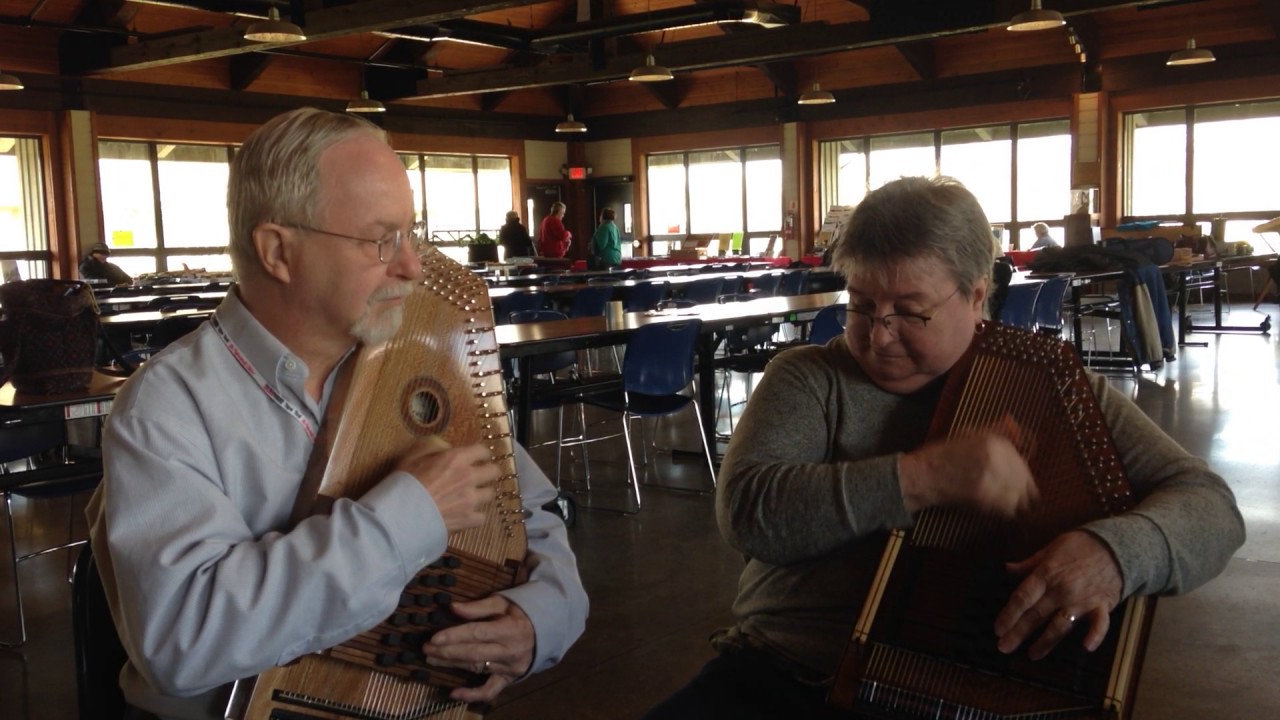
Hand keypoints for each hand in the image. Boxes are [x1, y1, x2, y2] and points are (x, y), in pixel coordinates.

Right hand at [396, 439, 498, 534]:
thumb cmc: (404, 483)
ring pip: (490, 494)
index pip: (483, 450)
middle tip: (480, 475)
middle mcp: (469, 477)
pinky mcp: (468, 520)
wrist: (402, 515)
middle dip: (488, 472)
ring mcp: (471, 500)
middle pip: (494, 472)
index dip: (481, 453)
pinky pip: (481, 517)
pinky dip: (475, 516)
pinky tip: (467, 515)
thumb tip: (442, 445)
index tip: (478, 457)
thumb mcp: (412, 456)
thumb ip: (430, 447)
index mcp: (457, 459)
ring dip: (482, 494)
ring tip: (473, 496)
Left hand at [421, 595, 535, 702]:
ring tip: (431, 659)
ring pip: (476, 667)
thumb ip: (478, 606)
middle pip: (473, 652)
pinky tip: (454, 694)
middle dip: (447, 651)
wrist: (546, 630)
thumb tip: (453, 608)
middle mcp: (509, 650)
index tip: (434, 638)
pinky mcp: (509, 679)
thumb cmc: (520, 612)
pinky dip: (472, 695)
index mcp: (509, 628)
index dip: (454, 636)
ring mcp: (510, 667)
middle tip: (426, 648)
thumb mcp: (503, 602)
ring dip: (451, 664)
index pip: (477, 633)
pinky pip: (490, 690)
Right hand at [899, 428, 1038, 516]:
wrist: (925, 475)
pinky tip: (996, 508)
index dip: (1022, 476)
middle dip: (1021, 491)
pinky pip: (1008, 509)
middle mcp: (998, 458)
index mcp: (997, 442)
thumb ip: (995, 429)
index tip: (1019, 483)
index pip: (1023, 463)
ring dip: (1015, 502)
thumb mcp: (970, 433)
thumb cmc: (944, 454)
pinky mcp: (985, 497)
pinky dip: (1005, 511)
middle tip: (1014, 497)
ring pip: (1019, 497)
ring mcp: (992, 478)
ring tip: (1004, 502)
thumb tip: (1013, 421)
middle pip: (1025, 482)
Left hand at [993, 530, 1124, 659]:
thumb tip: (1007, 568)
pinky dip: (1095, 635)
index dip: (1009, 614)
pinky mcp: (1102, 606)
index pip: (1022, 598)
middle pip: (1036, 615)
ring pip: (1060, 625)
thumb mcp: (1050, 549)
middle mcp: (1061, 590)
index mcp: (1046, 574)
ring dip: (1045, 642)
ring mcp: (1082, 600)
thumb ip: (1029, 564)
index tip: (997, 629)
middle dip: (1018, 633)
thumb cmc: (1078, 546)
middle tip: (1003, 647)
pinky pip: (1099, 623)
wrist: (1115, 545)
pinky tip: (1086, 647)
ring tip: (1031, 655)